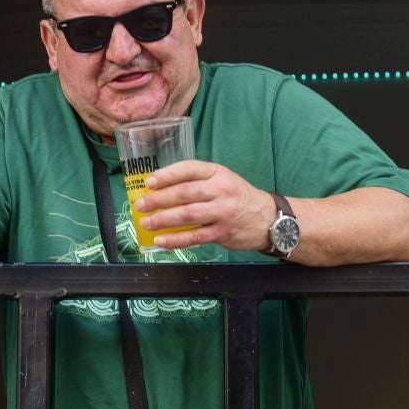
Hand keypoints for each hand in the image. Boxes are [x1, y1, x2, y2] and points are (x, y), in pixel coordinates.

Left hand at [130, 159, 274, 252]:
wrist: (269, 219)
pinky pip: (194, 237)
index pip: (189, 169)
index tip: (149, 182)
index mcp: (218, 173)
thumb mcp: (223, 180)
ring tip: (146, 222)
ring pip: (187, 214)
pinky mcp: (223, 233)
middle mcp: (221, 190)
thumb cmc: (238, 197)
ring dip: (162, 219)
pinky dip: (175, 239)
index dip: (166, 175)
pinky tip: (161, 240)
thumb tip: (161, 189)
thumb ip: (198, 181)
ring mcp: (223, 212)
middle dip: (158, 199)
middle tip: (140, 204)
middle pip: (184, 193)